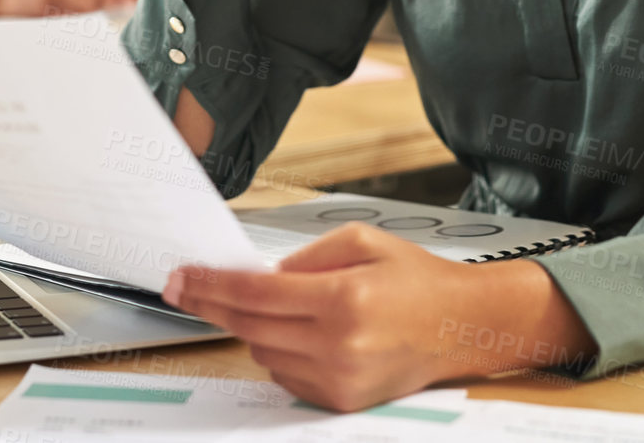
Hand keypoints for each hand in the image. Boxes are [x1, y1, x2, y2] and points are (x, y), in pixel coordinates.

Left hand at [160, 224, 595, 411]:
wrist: (464, 326)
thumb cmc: (416, 279)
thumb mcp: (360, 242)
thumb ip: (304, 257)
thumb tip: (258, 275)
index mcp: (343, 298)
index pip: (254, 293)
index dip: (209, 286)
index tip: (180, 280)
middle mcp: (339, 344)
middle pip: (249, 326)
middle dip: (217, 305)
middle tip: (192, 288)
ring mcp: (340, 379)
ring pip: (263, 353)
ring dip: (255, 329)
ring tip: (284, 308)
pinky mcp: (342, 401)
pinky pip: (286, 377)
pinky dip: (280, 353)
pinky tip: (302, 334)